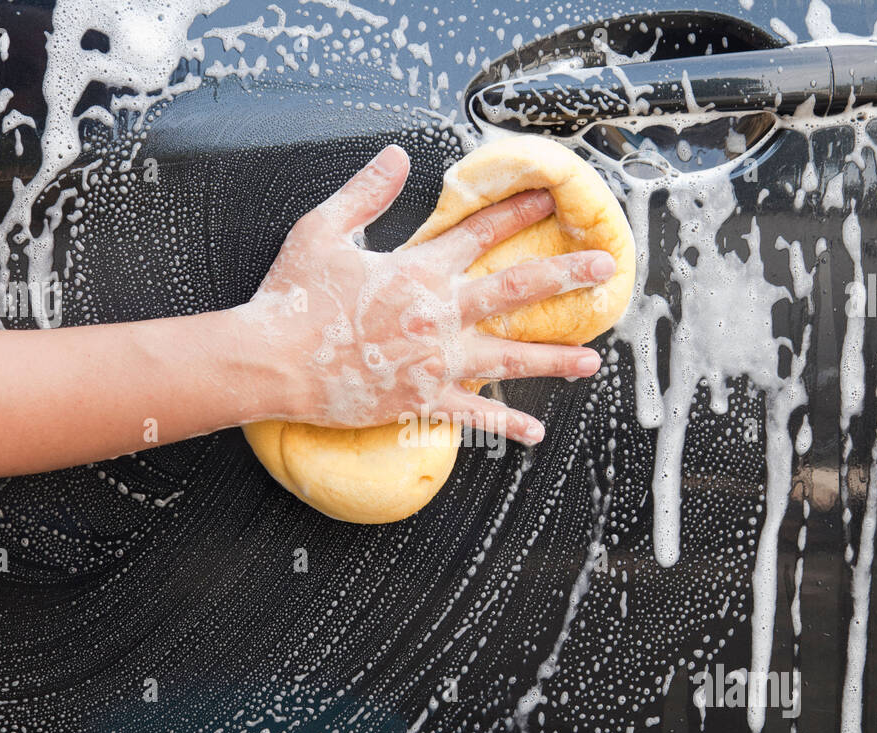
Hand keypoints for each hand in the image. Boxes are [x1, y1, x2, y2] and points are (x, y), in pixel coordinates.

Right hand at [246, 144, 614, 444]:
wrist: (272, 361)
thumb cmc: (292, 297)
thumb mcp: (322, 230)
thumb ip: (365, 191)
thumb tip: (398, 155)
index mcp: (418, 271)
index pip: (479, 234)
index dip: (517, 214)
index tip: (549, 201)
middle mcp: (438, 314)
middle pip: (515, 290)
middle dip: (565, 276)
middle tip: (604, 268)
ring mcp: (435, 361)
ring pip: (509, 358)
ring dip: (554, 359)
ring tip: (592, 361)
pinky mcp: (422, 400)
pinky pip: (475, 414)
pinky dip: (507, 424)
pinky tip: (537, 432)